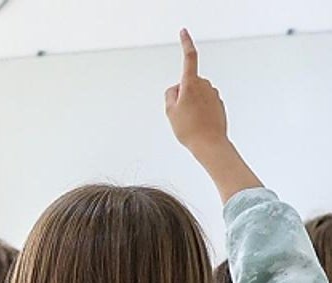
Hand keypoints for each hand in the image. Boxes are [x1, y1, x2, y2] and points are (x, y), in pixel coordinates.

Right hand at [165, 29, 226, 154]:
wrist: (210, 143)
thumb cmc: (190, 129)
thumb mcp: (170, 111)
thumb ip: (170, 94)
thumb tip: (177, 89)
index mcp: (191, 84)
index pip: (189, 58)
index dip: (186, 43)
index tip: (184, 32)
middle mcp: (205, 85)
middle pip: (187, 83)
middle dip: (182, 94)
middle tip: (180, 114)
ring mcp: (213, 94)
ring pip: (195, 94)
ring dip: (190, 104)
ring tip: (189, 121)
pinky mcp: (218, 103)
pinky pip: (204, 103)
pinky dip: (199, 111)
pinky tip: (198, 123)